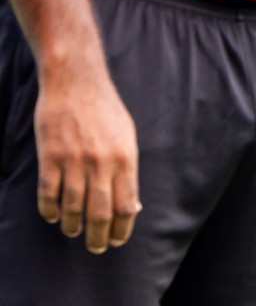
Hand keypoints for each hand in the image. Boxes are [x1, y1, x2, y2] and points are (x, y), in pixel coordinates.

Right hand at [34, 66, 140, 252]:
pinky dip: (49, 211)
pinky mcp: (50, 158)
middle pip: (100, 214)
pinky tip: (52, 217)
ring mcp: (74, 162)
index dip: (122, 228)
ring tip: (74, 232)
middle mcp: (101, 164)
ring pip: (72, 208)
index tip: (117, 240)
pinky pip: (48, 194)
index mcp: (125, 159)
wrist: (76, 83)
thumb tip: (131, 204)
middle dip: (99, 237)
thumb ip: (127, 169)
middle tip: (97, 248)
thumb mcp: (127, 137)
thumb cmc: (105, 110)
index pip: (126, 205)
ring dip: (73, 226)